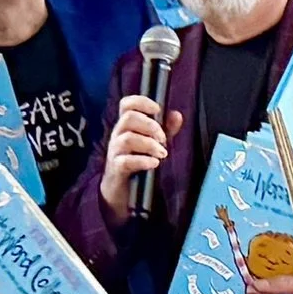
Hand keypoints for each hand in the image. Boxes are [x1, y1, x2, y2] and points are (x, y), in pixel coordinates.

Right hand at [98, 95, 179, 222]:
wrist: (121, 191)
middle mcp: (117, 135)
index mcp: (126, 126)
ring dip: (148, 144)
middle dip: (150, 126)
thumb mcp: (153, 143)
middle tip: (164, 139)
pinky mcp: (115, 169)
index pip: (126, 104)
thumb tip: (177, 115)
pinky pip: (125, 161)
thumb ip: (165, 129)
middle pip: (128, 118)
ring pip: (127, 139)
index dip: (141, 101)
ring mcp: (114, 152)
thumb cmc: (137, 162)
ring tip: (163, 153)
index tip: (157, 109)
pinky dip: (142, 161)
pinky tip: (154, 163)